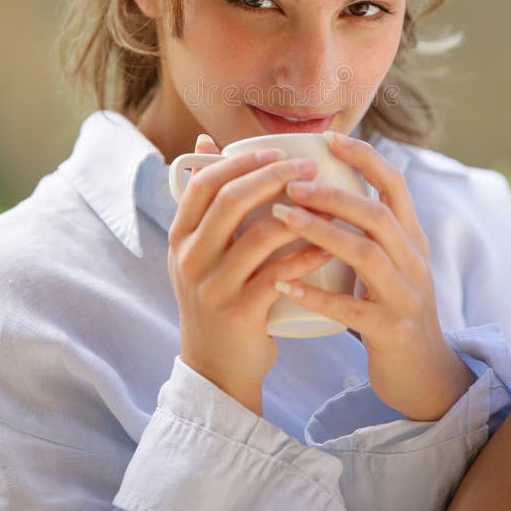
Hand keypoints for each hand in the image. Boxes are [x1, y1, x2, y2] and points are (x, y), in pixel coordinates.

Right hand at [167, 136, 330, 414]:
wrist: (216, 367)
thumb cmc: (218, 295)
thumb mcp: (199, 249)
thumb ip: (205, 200)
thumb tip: (205, 142)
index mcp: (180, 236)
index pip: (204, 183)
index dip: (240, 162)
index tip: (276, 152)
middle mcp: (189, 258)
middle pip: (230, 201)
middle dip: (273, 177)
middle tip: (309, 167)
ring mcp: (212, 287)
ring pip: (259, 235)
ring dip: (300, 213)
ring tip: (329, 202)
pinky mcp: (239, 313)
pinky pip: (280, 274)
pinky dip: (307, 255)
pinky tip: (329, 245)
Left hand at [272, 132, 475, 419]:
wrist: (424, 374)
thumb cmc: (391, 307)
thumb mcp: (390, 262)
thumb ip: (364, 230)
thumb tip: (319, 189)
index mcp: (411, 238)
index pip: (395, 185)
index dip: (366, 158)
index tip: (330, 138)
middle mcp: (414, 261)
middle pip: (378, 215)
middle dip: (334, 195)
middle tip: (291, 184)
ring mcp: (406, 296)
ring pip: (368, 255)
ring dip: (324, 233)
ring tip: (283, 217)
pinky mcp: (391, 331)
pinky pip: (353, 309)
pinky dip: (318, 294)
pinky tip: (286, 283)